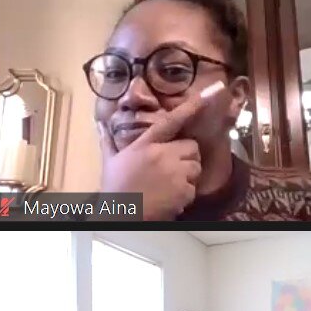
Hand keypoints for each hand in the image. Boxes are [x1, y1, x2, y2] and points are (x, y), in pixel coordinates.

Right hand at [97, 81, 224, 220]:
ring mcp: (174, 173)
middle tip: (171, 169)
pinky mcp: (182, 190)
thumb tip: (100, 125)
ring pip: (195, 167)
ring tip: (168, 185)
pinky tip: (168, 198)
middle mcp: (161, 155)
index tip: (210, 93)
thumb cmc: (114, 190)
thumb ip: (108, 141)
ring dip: (187, 175)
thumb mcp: (109, 162)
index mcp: (144, 145)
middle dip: (185, 157)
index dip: (191, 106)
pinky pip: (193, 187)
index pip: (171, 121)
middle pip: (191, 147)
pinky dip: (184, 194)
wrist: (120, 217)